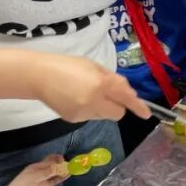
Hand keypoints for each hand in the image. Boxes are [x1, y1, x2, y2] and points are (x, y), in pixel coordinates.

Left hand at [4, 155, 67, 185]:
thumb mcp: (34, 178)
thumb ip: (47, 172)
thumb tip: (61, 166)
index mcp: (37, 166)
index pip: (50, 159)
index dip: (58, 159)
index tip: (65, 162)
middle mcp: (41, 171)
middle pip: (54, 165)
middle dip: (62, 164)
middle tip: (71, 167)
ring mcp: (44, 179)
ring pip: (56, 172)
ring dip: (63, 171)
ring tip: (72, 170)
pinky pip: (55, 180)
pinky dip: (61, 177)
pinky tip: (67, 176)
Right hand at [32, 56, 151, 122]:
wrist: (39, 76)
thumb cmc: (68, 65)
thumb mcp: (94, 66)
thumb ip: (112, 79)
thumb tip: (128, 93)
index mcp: (100, 84)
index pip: (125, 98)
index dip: (138, 106)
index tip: (147, 114)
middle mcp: (94, 101)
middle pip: (118, 113)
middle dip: (118, 105)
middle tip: (108, 94)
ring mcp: (83, 113)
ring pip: (105, 116)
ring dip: (104, 107)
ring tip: (88, 93)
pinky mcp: (74, 120)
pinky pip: (91, 117)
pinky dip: (91, 109)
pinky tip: (77, 99)